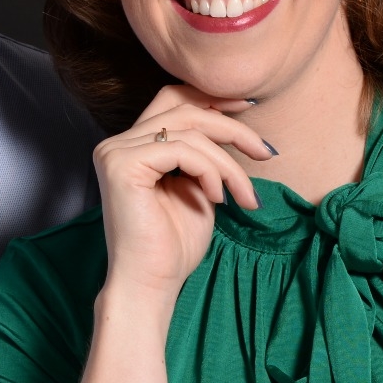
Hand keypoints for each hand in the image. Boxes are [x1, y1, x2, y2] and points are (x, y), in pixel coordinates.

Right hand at [95, 87, 273, 302]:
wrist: (151, 285)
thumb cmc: (174, 246)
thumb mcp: (198, 189)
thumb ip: (205, 157)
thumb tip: (234, 124)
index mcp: (132, 146)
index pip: (172, 99)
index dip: (212, 97)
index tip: (249, 106)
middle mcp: (117, 143)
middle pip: (184, 108)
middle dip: (232, 128)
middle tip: (266, 152)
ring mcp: (116, 152)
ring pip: (190, 132)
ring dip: (228, 164)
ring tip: (245, 195)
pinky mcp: (122, 165)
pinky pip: (182, 150)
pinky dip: (210, 172)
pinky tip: (218, 199)